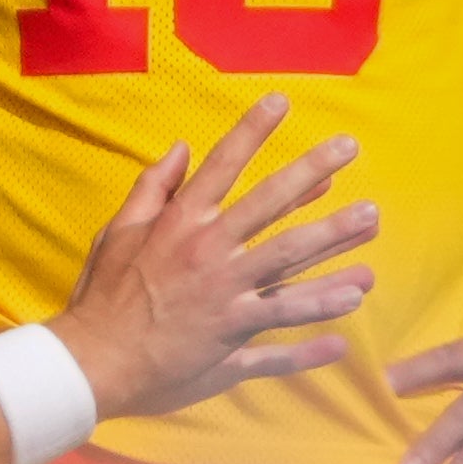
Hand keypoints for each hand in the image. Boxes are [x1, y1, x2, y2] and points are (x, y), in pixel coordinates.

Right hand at [51, 93, 379, 418]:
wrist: (91, 363)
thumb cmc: (103, 294)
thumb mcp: (118, 232)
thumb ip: (153, 188)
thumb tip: (183, 148)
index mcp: (181, 224)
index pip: (222, 166)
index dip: (252, 130)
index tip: (281, 100)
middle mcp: (209, 255)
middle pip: (271, 206)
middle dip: (312, 173)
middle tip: (349, 147)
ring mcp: (226, 299)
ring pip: (290, 267)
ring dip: (334, 246)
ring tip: (371, 226)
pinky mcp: (231, 341)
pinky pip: (282, 336)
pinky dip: (315, 332)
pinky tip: (348, 318)